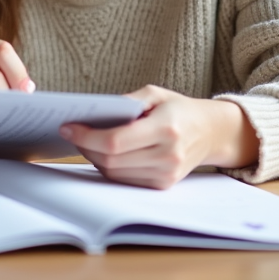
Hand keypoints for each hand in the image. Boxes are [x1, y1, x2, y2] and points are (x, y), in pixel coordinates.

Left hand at [59, 85, 259, 188]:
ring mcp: (166, 175)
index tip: (67, 127)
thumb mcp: (154, 94)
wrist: (211, 132)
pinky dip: (109, 167)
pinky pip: (125, 180)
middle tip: (72, 132)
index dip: (86, 136)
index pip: (115, 141)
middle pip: (111, 160)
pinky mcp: (163, 185)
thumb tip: (94, 113)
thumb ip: (125, 102)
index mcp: (165, 129)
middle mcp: (167, 156)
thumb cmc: (178, 109)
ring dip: (94, 158)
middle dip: (85, 147)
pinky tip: (104, 152)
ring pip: (114, 173)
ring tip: (86, 141)